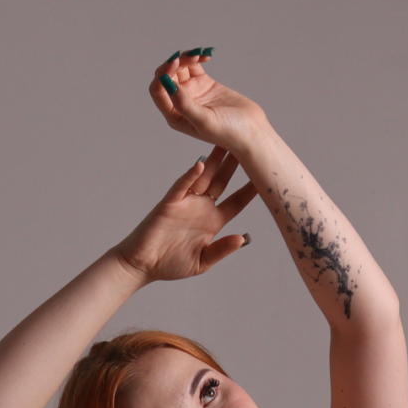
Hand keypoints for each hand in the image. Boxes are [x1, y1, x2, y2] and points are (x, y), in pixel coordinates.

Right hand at [114, 145, 259, 283]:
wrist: (141, 265)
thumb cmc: (170, 265)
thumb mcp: (202, 262)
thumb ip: (221, 249)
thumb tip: (242, 239)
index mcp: (212, 222)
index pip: (236, 202)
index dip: (250, 190)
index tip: (266, 177)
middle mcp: (201, 208)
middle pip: (223, 181)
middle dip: (235, 164)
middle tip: (248, 145)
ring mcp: (185, 203)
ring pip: (204, 177)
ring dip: (215, 160)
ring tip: (226, 142)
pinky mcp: (169, 203)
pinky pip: (181, 186)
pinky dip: (190, 176)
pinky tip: (200, 164)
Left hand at [148, 48, 269, 150]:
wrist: (251, 131)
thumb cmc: (229, 132)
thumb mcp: (204, 121)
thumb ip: (184, 104)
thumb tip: (167, 84)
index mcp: (174, 116)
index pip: (158, 91)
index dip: (163, 74)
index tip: (175, 63)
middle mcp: (180, 104)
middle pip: (167, 76)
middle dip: (175, 63)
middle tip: (191, 56)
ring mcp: (192, 93)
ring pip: (180, 68)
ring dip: (186, 58)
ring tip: (200, 54)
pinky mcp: (204, 84)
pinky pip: (194, 66)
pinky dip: (197, 57)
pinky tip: (206, 55)